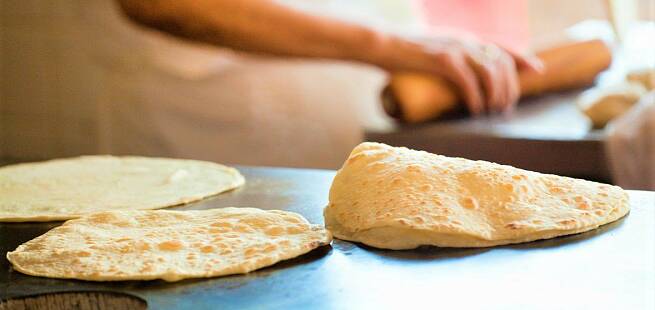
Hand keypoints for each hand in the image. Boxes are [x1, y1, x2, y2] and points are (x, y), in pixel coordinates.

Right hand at [384, 37, 542, 114]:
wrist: (382, 43)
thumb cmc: (402, 52)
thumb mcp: (432, 52)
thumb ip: (448, 61)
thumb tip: (456, 81)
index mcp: (465, 38)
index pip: (502, 46)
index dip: (523, 58)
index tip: (537, 70)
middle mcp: (465, 40)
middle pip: (502, 63)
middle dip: (510, 87)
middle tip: (505, 108)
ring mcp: (455, 48)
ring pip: (491, 72)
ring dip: (496, 95)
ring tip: (492, 111)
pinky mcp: (443, 59)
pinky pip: (469, 81)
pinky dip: (476, 98)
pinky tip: (476, 110)